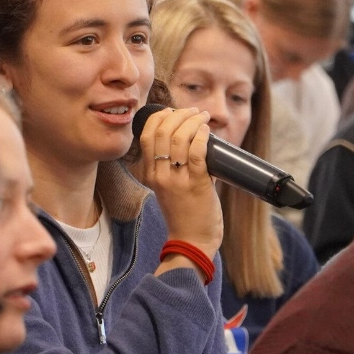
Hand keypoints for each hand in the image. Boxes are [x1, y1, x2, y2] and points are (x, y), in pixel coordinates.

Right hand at [139, 107, 223, 264]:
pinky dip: (201, 136)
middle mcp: (159, 175)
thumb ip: (174, 166)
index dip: (160, 116)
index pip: (146, 135)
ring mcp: (176, 180)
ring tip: (204, 117)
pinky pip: (196, 152)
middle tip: (194, 111)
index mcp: (149, 173)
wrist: (191, 242)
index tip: (174, 111)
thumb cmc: (184, 215)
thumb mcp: (167, 188)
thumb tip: (194, 140)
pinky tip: (207, 131)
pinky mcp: (196, 184)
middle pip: (161, 131)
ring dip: (193, 121)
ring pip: (179, 138)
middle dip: (179, 114)